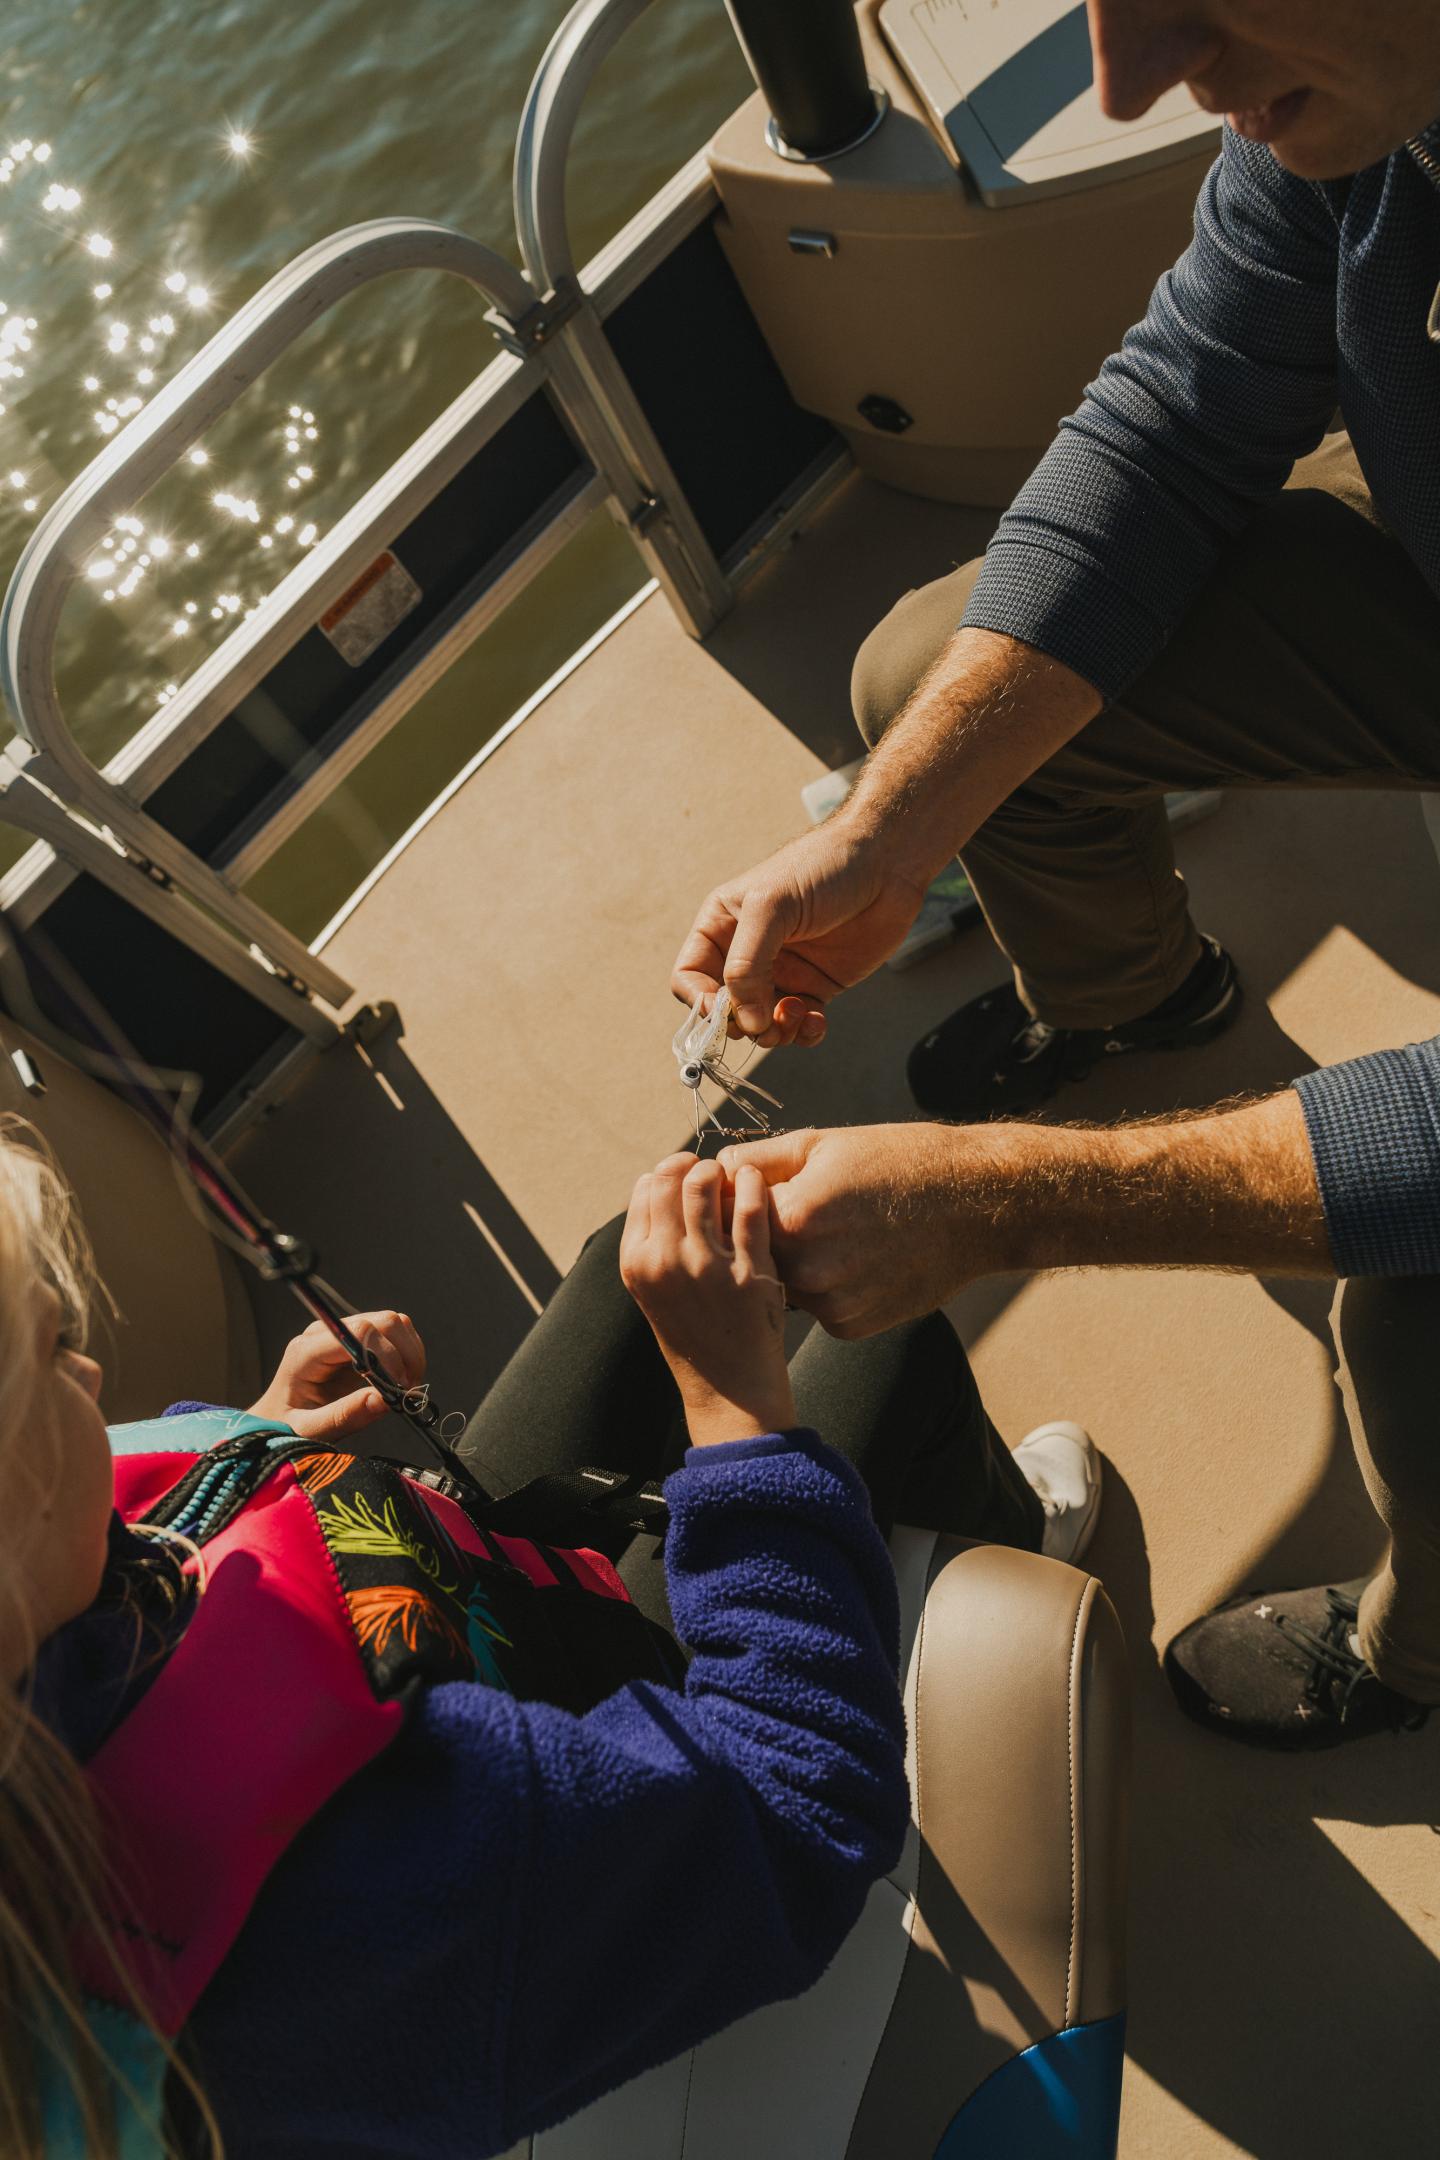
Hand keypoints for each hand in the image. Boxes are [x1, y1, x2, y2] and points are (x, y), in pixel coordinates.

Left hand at [248, 1309, 425, 1441]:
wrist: (276, 1420)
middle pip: (382, 1321)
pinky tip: (400, 1381)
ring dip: (410, 1354)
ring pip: (393, 1323)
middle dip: (404, 1355)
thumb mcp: (309, 1430)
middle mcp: (324, 1333)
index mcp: (306, 1351)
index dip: (388, 1357)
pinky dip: (407, 1355)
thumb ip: (343, 1416)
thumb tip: (384, 1400)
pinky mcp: (356, 1340)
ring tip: (405, 1388)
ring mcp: (342, 1333)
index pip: (360, 1333)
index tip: (400, 1390)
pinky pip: (393, 1333)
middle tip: (407, 1391)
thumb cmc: (285, 1426)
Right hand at [620, 1153, 795, 1447]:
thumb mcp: (653, 1292)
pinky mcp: (749, 1273)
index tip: (682, 1174)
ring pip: (704, 1185)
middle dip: (690, 1165)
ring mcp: (707, 1267)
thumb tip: (659, 1184)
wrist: (729, 1390)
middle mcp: (665, 1262)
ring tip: (730, 1176)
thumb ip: (651, 1243)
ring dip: (718, 1170)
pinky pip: (749, 1208)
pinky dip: (751, 1184)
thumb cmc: (694, 1335)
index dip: (665, 1173)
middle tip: (708, 1171)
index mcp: (636, 1264)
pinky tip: (754, 1181)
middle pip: (670, 1179)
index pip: (644, 1189)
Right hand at [671, 823, 929, 1046]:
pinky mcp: (816, 986)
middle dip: (742, 1024)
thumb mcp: (772, 907)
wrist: (887, 864)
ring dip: (775, 1032)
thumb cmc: (823, 869)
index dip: (700, 1003)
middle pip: (724, 1010)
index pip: (689, 977)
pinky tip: (818, 1020)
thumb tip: (744, 1020)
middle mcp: (746, 952)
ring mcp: (782, 972)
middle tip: (766, 1021)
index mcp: (722, 926)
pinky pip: (798, 1026)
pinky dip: (804, 1033)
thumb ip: (747, 963)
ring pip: (760, 1025)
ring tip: (798, 1012)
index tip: (724, 1013)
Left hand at [716, 1125, 1002, 1338]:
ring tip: (840, 1232)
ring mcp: (831, 1303)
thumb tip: (717, 1169)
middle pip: (755, 1255)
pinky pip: (818, 1307)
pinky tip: (861, 1259)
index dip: (735, 1201)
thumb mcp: (824, 1144)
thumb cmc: (901, 1163)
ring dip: (797, 1263)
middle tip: (806, 1210)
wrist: (975, 1204)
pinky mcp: (852, 1326)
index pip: (730, 1216)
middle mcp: (807, 1269)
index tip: (749, 1191)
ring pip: (785, 1284)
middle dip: (766, 1235)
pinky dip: (828, 1288)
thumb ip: (759, 1160)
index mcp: (793, 1217)